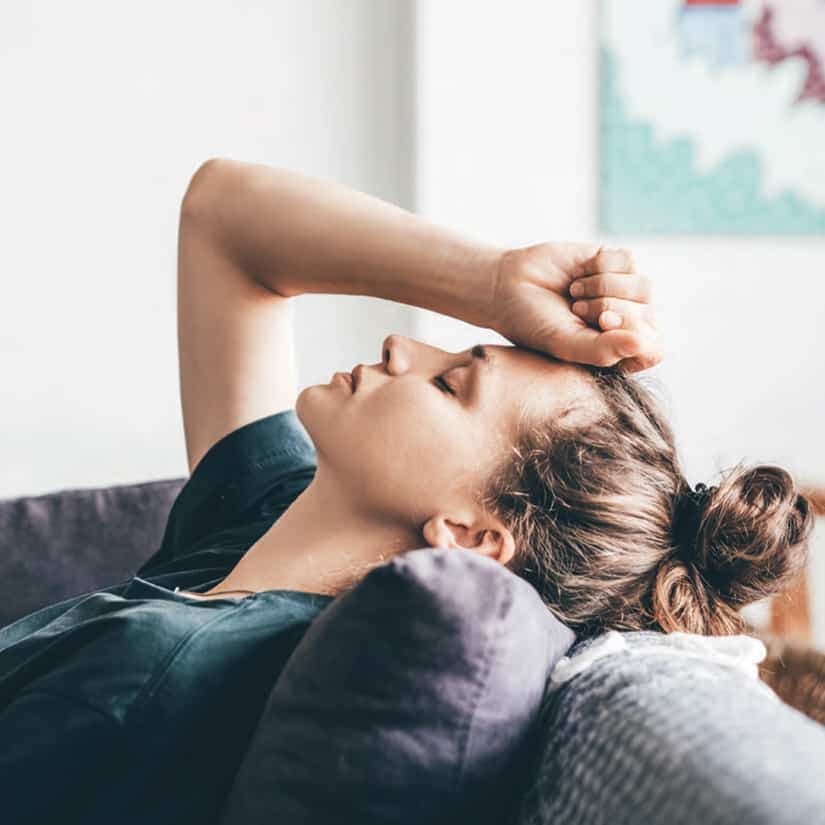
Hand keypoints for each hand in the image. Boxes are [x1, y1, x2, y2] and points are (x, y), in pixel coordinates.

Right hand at [491, 242, 661, 371]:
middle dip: (609, 310)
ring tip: (575, 295)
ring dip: (603, 289)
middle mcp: (627, 323)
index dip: (632, 337)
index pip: (652, 350)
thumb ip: (604, 351)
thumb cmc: (534, 324)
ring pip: (644, 287)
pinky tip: (579, 276)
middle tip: (576, 310)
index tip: (601, 325)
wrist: (509, 286)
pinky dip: (599, 268)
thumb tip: (645, 344)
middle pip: (649, 317)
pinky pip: (628, 261)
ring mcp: (624, 293)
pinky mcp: (616, 263)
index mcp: (618, 353)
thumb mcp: (565, 345)